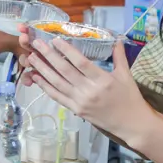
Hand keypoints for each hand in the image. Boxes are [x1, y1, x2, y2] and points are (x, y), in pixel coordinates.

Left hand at [18, 27, 153, 142]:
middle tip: (36, 43)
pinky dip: (45, 86)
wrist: (131, 124)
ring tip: (31, 57)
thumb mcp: (126, 75)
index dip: (67, 50)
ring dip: (42, 69)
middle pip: (65, 71)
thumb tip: (115, 38)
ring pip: (57, 83)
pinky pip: (57, 97)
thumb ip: (119, 56)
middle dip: (49, 56)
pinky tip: (36, 77)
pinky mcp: (75, 110)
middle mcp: (89, 91)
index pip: (81, 62)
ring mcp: (80, 102)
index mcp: (102, 80)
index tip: (55, 39)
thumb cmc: (130, 98)